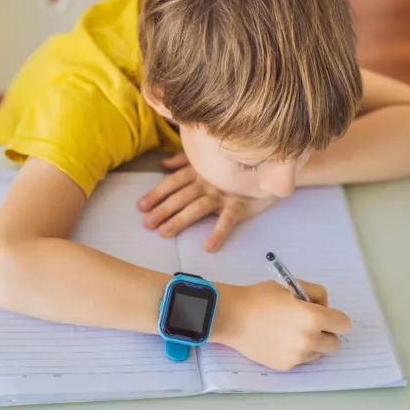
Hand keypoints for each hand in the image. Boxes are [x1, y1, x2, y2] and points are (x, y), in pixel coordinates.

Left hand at [138, 152, 275, 251]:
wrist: (268, 171)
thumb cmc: (233, 170)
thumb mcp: (208, 162)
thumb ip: (185, 162)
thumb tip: (164, 164)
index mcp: (199, 171)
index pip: (173, 182)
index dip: (156, 194)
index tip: (141, 206)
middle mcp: (208, 181)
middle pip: (181, 196)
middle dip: (163, 209)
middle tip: (147, 223)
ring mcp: (224, 194)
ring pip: (198, 207)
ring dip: (180, 220)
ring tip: (165, 232)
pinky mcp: (239, 205)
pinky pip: (227, 220)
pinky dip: (218, 233)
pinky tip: (208, 247)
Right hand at [214, 280, 351, 370]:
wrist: (232, 316)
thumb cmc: (259, 297)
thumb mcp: (290, 286)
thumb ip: (313, 294)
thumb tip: (322, 306)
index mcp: (313, 318)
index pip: (344, 324)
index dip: (336, 317)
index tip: (326, 314)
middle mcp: (309, 340)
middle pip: (335, 343)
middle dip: (326, 332)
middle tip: (310, 323)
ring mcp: (297, 356)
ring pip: (318, 353)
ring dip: (312, 343)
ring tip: (291, 331)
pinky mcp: (285, 365)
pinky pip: (301, 359)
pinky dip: (296, 351)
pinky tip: (279, 339)